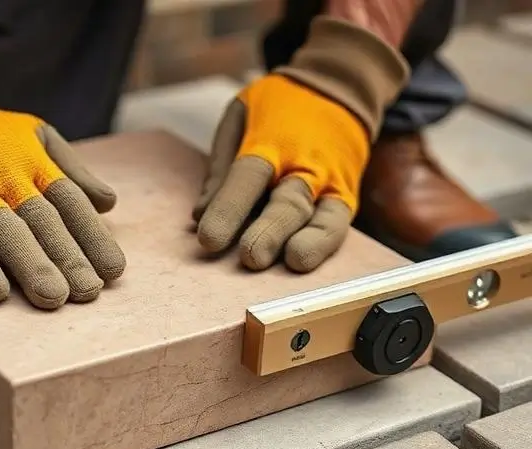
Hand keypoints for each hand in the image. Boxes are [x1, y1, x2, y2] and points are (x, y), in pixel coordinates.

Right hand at [0, 28, 124, 308]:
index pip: (70, 202)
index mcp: (34, 164)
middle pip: (42, 220)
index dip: (93, 237)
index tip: (113, 271)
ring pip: (3, 230)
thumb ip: (71, 170)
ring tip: (53, 297)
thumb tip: (108, 203)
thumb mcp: (35, 136)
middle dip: (68, 257)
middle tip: (88, 292)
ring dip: (30, 264)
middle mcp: (5, 178)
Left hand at [193, 16, 408, 272]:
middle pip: (288, 201)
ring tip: (296, 262)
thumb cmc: (275, 108)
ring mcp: (331, 182)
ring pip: (325, 217)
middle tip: (251, 257)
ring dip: (312, 242)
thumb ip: (220, 166)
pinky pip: (339, 224)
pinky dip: (326, 243)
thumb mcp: (239, 117)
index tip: (208, 239)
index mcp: (272, 140)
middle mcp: (305, 163)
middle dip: (271, 230)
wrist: (338, 86)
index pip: (248, 176)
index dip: (229, 208)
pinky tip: (307, 263)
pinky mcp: (347, 198)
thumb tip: (200, 216)